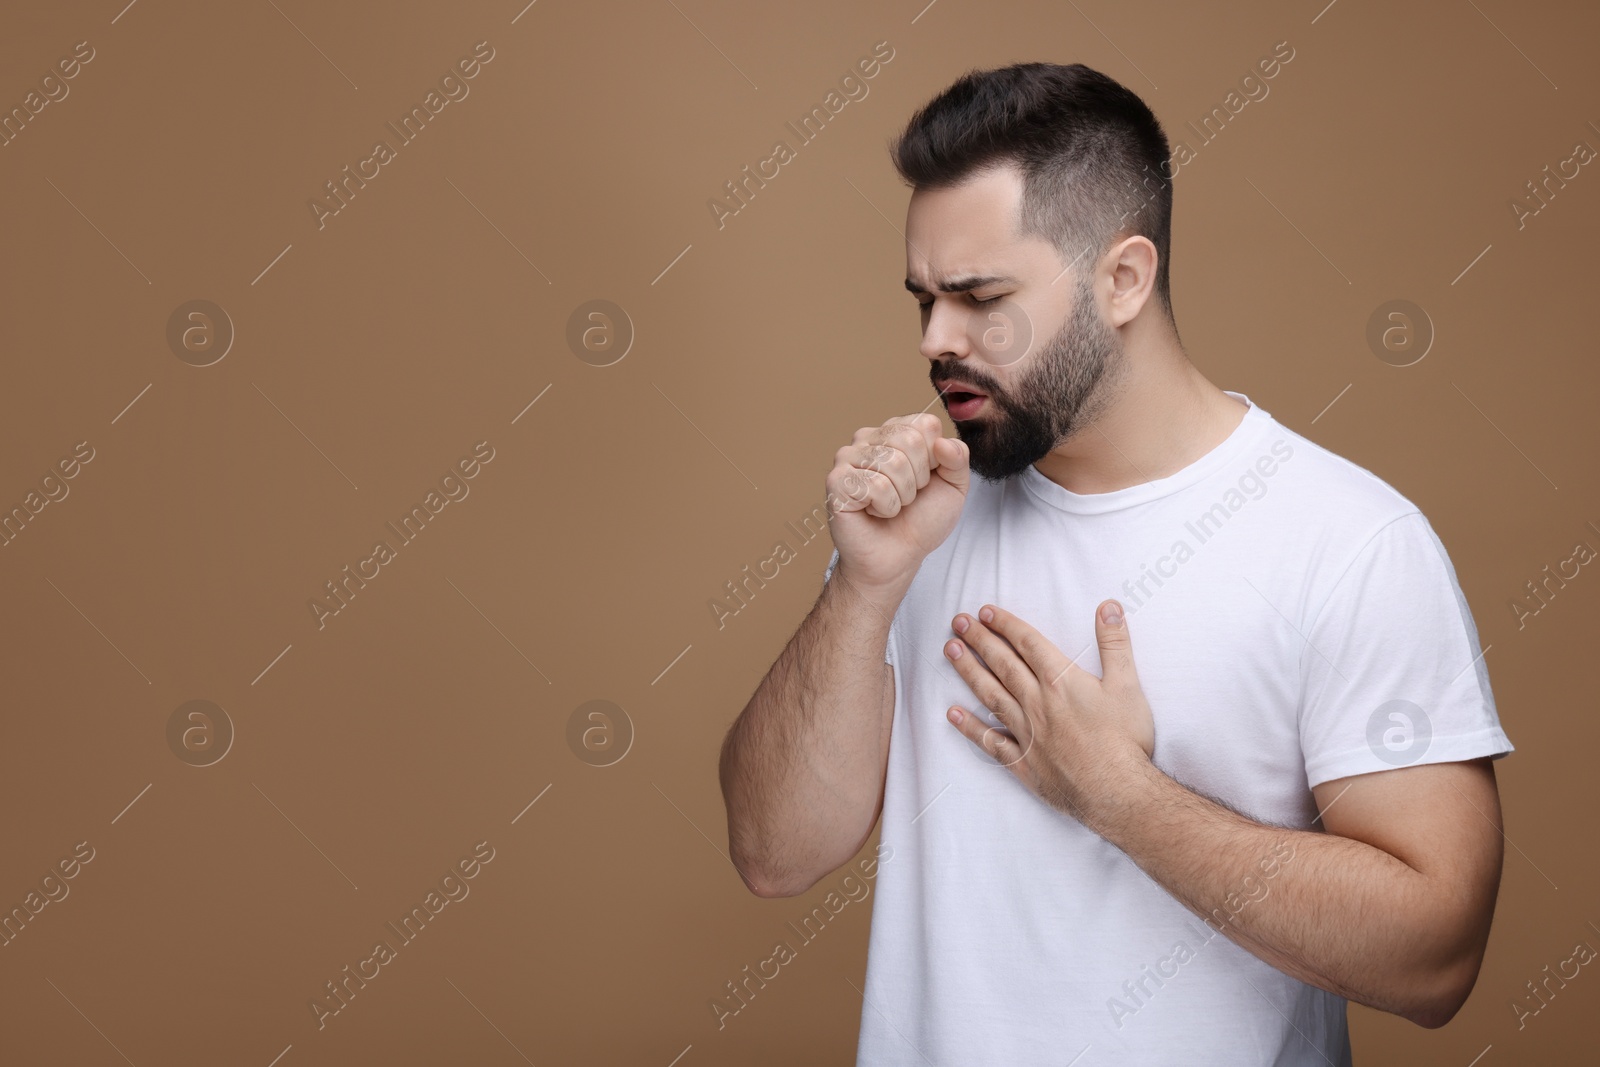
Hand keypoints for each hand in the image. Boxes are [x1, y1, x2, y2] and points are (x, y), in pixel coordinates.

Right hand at [826, 412, 969, 593]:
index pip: (926, 424)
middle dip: (919, 478)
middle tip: (907, 496)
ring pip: (893, 463)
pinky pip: (876, 485)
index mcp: (895, 432)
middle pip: (910, 440)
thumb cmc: (921, 520)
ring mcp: (847, 457)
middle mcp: (867, 438)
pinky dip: (885, 507)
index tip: (925, 480)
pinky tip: (873, 512)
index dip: (935, 458)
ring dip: (902, 496)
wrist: (897, 557)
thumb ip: (958, 458)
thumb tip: (942, 442)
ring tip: (890, 506)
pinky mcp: (836, 481)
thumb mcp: (954, 487)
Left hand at [942, 599, 1154, 821]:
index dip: (1005, 624)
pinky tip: (953, 714)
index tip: (985, 611)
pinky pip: (990, 742)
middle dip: (979, 639)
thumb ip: (1115, 643)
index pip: (1027, 643)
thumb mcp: (1128, 685)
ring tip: (950, 651)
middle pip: (1002, 664)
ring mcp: (1026, 732)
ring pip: (990, 695)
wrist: (1116, 792)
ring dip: (969, 671)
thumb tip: (1109, 606)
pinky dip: (971, 728)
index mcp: (1060, 681)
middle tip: (957, 622)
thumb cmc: (1125, 740)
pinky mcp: (1023, 762)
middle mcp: (1037, 702)